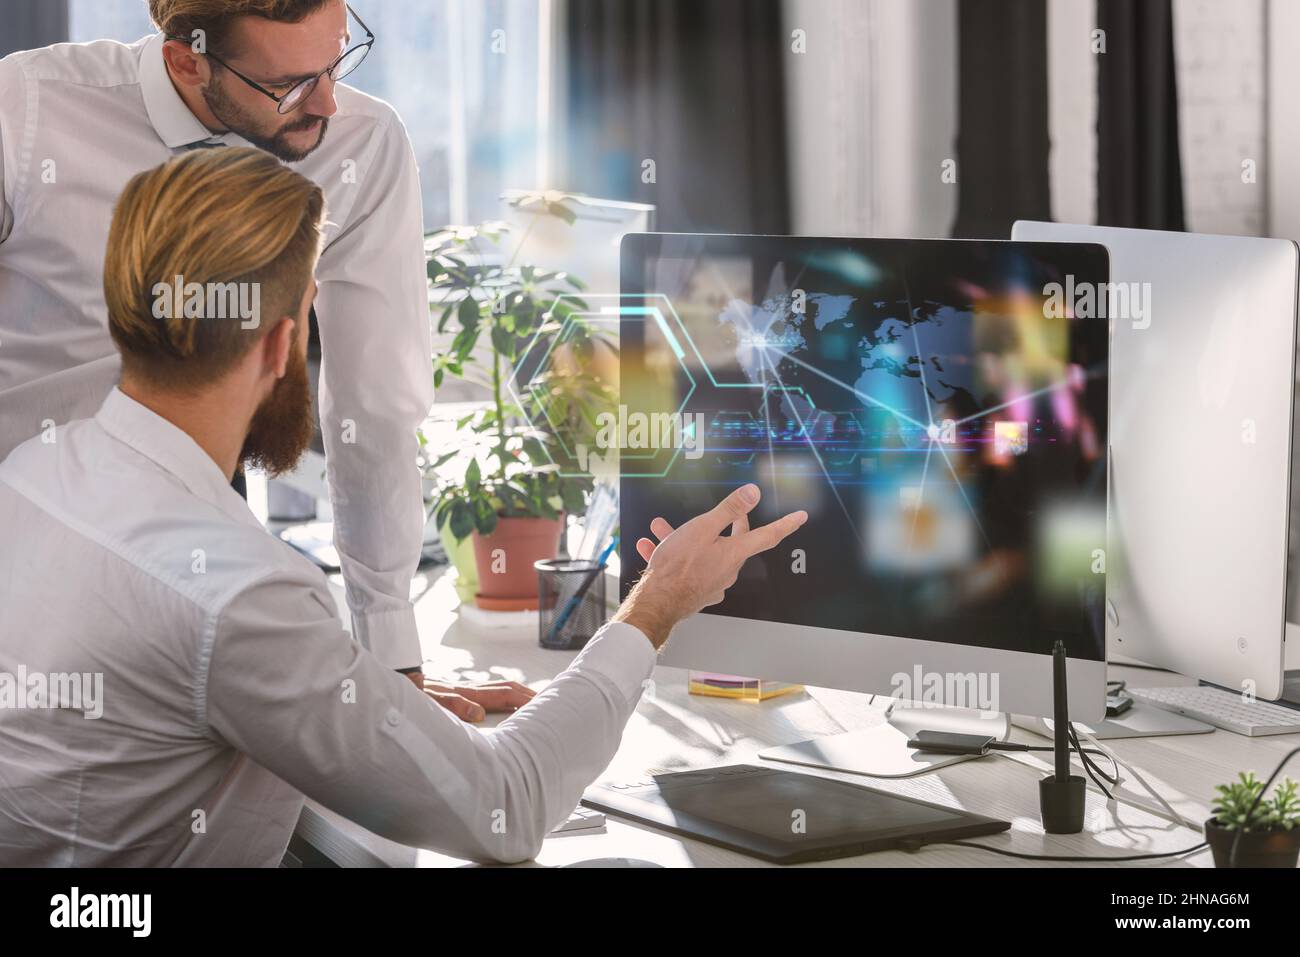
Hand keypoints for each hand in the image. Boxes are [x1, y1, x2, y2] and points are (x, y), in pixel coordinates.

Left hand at [406, 672, 535, 722]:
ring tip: (537, 704)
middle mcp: (469, 690)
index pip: (504, 695)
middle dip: (530, 695)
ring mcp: (464, 691)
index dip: (525, 700)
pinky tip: (507, 707)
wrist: (394, 683)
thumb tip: (479, 713)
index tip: (544, 707)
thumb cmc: (411, 695)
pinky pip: (488, 695)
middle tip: (552, 703)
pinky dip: (505, 699)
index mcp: (467, 693)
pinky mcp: (458, 694)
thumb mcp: (429, 704)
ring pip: (499, 690)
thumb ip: (454, 706)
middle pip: (508, 689)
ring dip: (520, 695)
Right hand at [615, 483, 806, 647]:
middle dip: (723, 524)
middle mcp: (727, 570)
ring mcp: (712, 582)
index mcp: (734, 553)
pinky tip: (651, 547)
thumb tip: (753, 493)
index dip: (786, 523)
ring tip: (661, 528)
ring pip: (703, 553)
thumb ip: (729, 509)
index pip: (769, 535)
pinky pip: (687, 567)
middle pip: (734, 542)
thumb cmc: (677, 567)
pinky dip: (672, 555)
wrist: (656, 602)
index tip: (800, 517)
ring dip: (684, 538)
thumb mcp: (703, 528)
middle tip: (727, 515)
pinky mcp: (696, 591)